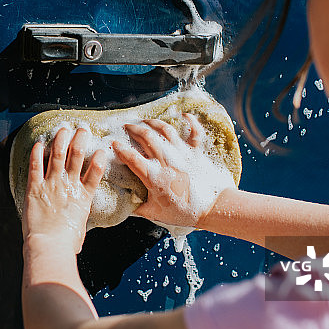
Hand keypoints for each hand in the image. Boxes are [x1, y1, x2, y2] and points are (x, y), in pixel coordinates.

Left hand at [22, 127, 105, 253]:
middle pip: (77, 155)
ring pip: (58, 154)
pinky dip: (37, 152)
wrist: (50, 246)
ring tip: (63, 129)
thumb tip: (77, 229)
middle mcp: (69, 186)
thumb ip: (78, 222)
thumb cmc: (66, 243)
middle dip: (80, 139)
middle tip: (82, 129)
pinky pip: (36, 165)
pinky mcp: (35, 188)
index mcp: (84, 197)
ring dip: (61, 138)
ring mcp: (52, 184)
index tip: (101, 149)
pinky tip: (39, 143)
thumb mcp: (80, 230)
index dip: (99, 157)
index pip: (96, 171)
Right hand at [113, 113, 233, 227]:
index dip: (120, 149)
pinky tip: (184, 115)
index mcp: (154, 176)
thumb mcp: (155, 213)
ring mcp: (182, 154)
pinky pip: (194, 132)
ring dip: (153, 123)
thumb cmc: (185, 212)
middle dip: (133, 129)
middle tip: (126, 126)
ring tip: (145, 121)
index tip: (114, 143)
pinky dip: (190, 122)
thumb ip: (137, 208)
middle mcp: (167, 160)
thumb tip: (123, 205)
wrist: (214, 207)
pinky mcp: (196, 152)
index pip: (132, 158)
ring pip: (165, 130)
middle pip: (146, 137)